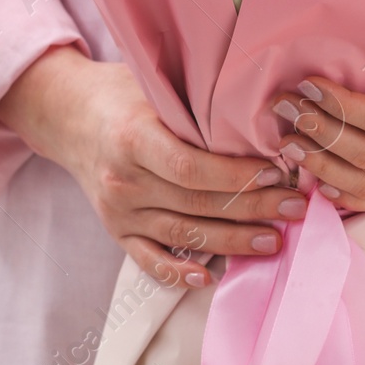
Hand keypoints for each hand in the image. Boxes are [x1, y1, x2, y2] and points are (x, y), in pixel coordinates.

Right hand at [0, 46, 308, 287]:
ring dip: (232, 241)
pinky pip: (148, 260)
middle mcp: (123, 179)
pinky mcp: (117, 231)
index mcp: (133, 137)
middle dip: (251, 209)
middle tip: (294, 209)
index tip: (276, 173)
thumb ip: (197, 107)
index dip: (236, 175)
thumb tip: (262, 121)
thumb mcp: (156, 87)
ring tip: (273, 240)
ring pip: (182, 235)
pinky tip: (209, 276)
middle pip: (195, 203)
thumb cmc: (125, 94)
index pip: (191, 167)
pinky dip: (178, 273)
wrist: (70, 116)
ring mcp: (118, 211)